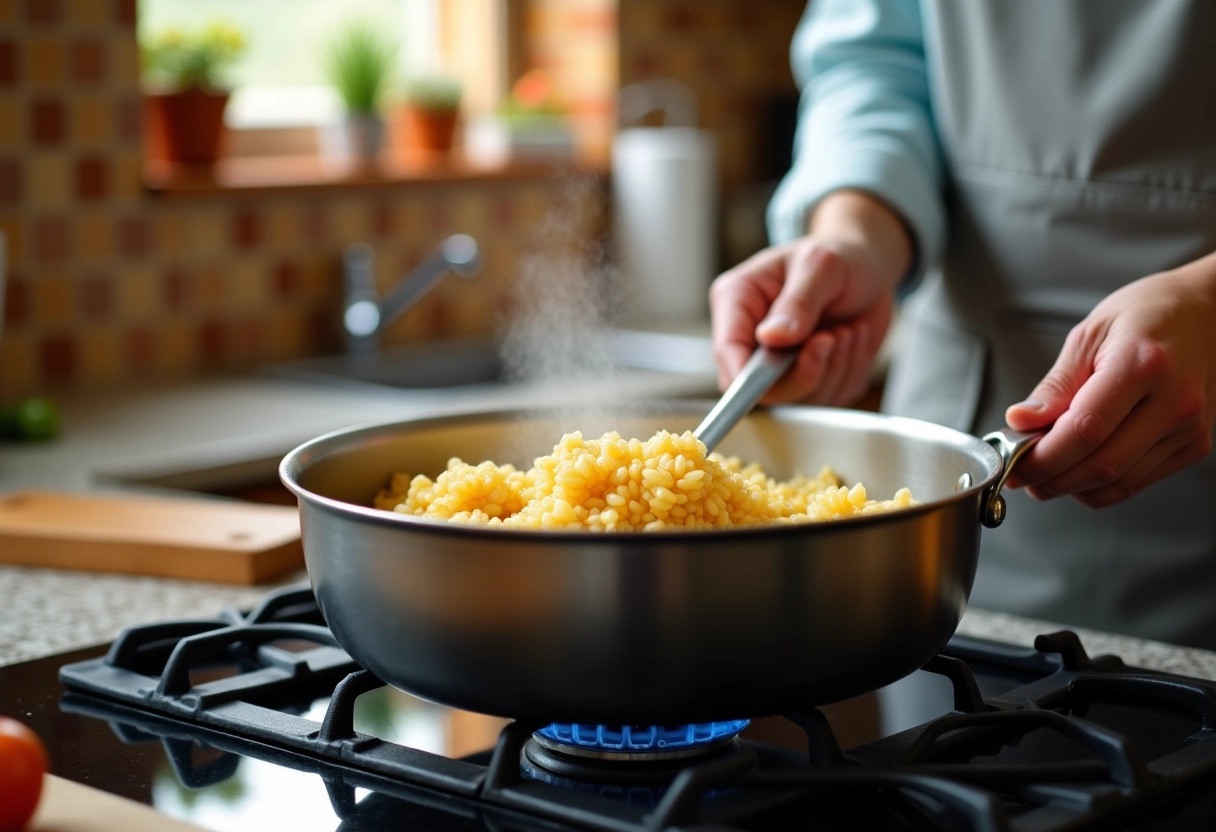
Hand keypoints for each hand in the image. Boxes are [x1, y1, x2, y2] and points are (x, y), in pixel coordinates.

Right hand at [709, 190, 911, 404]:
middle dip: (807, 371)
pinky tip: (853, 339)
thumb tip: (771, 338)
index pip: (728, 351)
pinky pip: (828, 398)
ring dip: (835, 368)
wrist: (869, 268)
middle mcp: (751, 337)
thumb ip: (798, 302)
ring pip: (800, 397)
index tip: (783, 373)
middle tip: (832, 337)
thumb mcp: (821, 265)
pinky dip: (850, 372)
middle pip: (762, 388)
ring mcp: (778, 363)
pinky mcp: (807, 378)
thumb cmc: (840, 256)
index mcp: (737, 300)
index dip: (748, 375)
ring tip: (847, 329)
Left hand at [1005, 252, 1215, 507]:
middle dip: (1050, 479)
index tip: (1012, 462)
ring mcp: (1189, 428)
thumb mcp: (1090, 334)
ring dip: (1071, 487)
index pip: (1085, 430)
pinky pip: (1138, 483)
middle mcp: (1174, 402)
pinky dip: (1099, 487)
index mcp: (1142, 365)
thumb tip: (1020, 422)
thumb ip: (1055, 385)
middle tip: (1020, 473)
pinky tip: (1077, 470)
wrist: (1209, 312)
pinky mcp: (1195, 445)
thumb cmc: (1148, 315)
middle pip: (1102, 465)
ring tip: (1045, 471)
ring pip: (1119, 482)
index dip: (1042, 457)